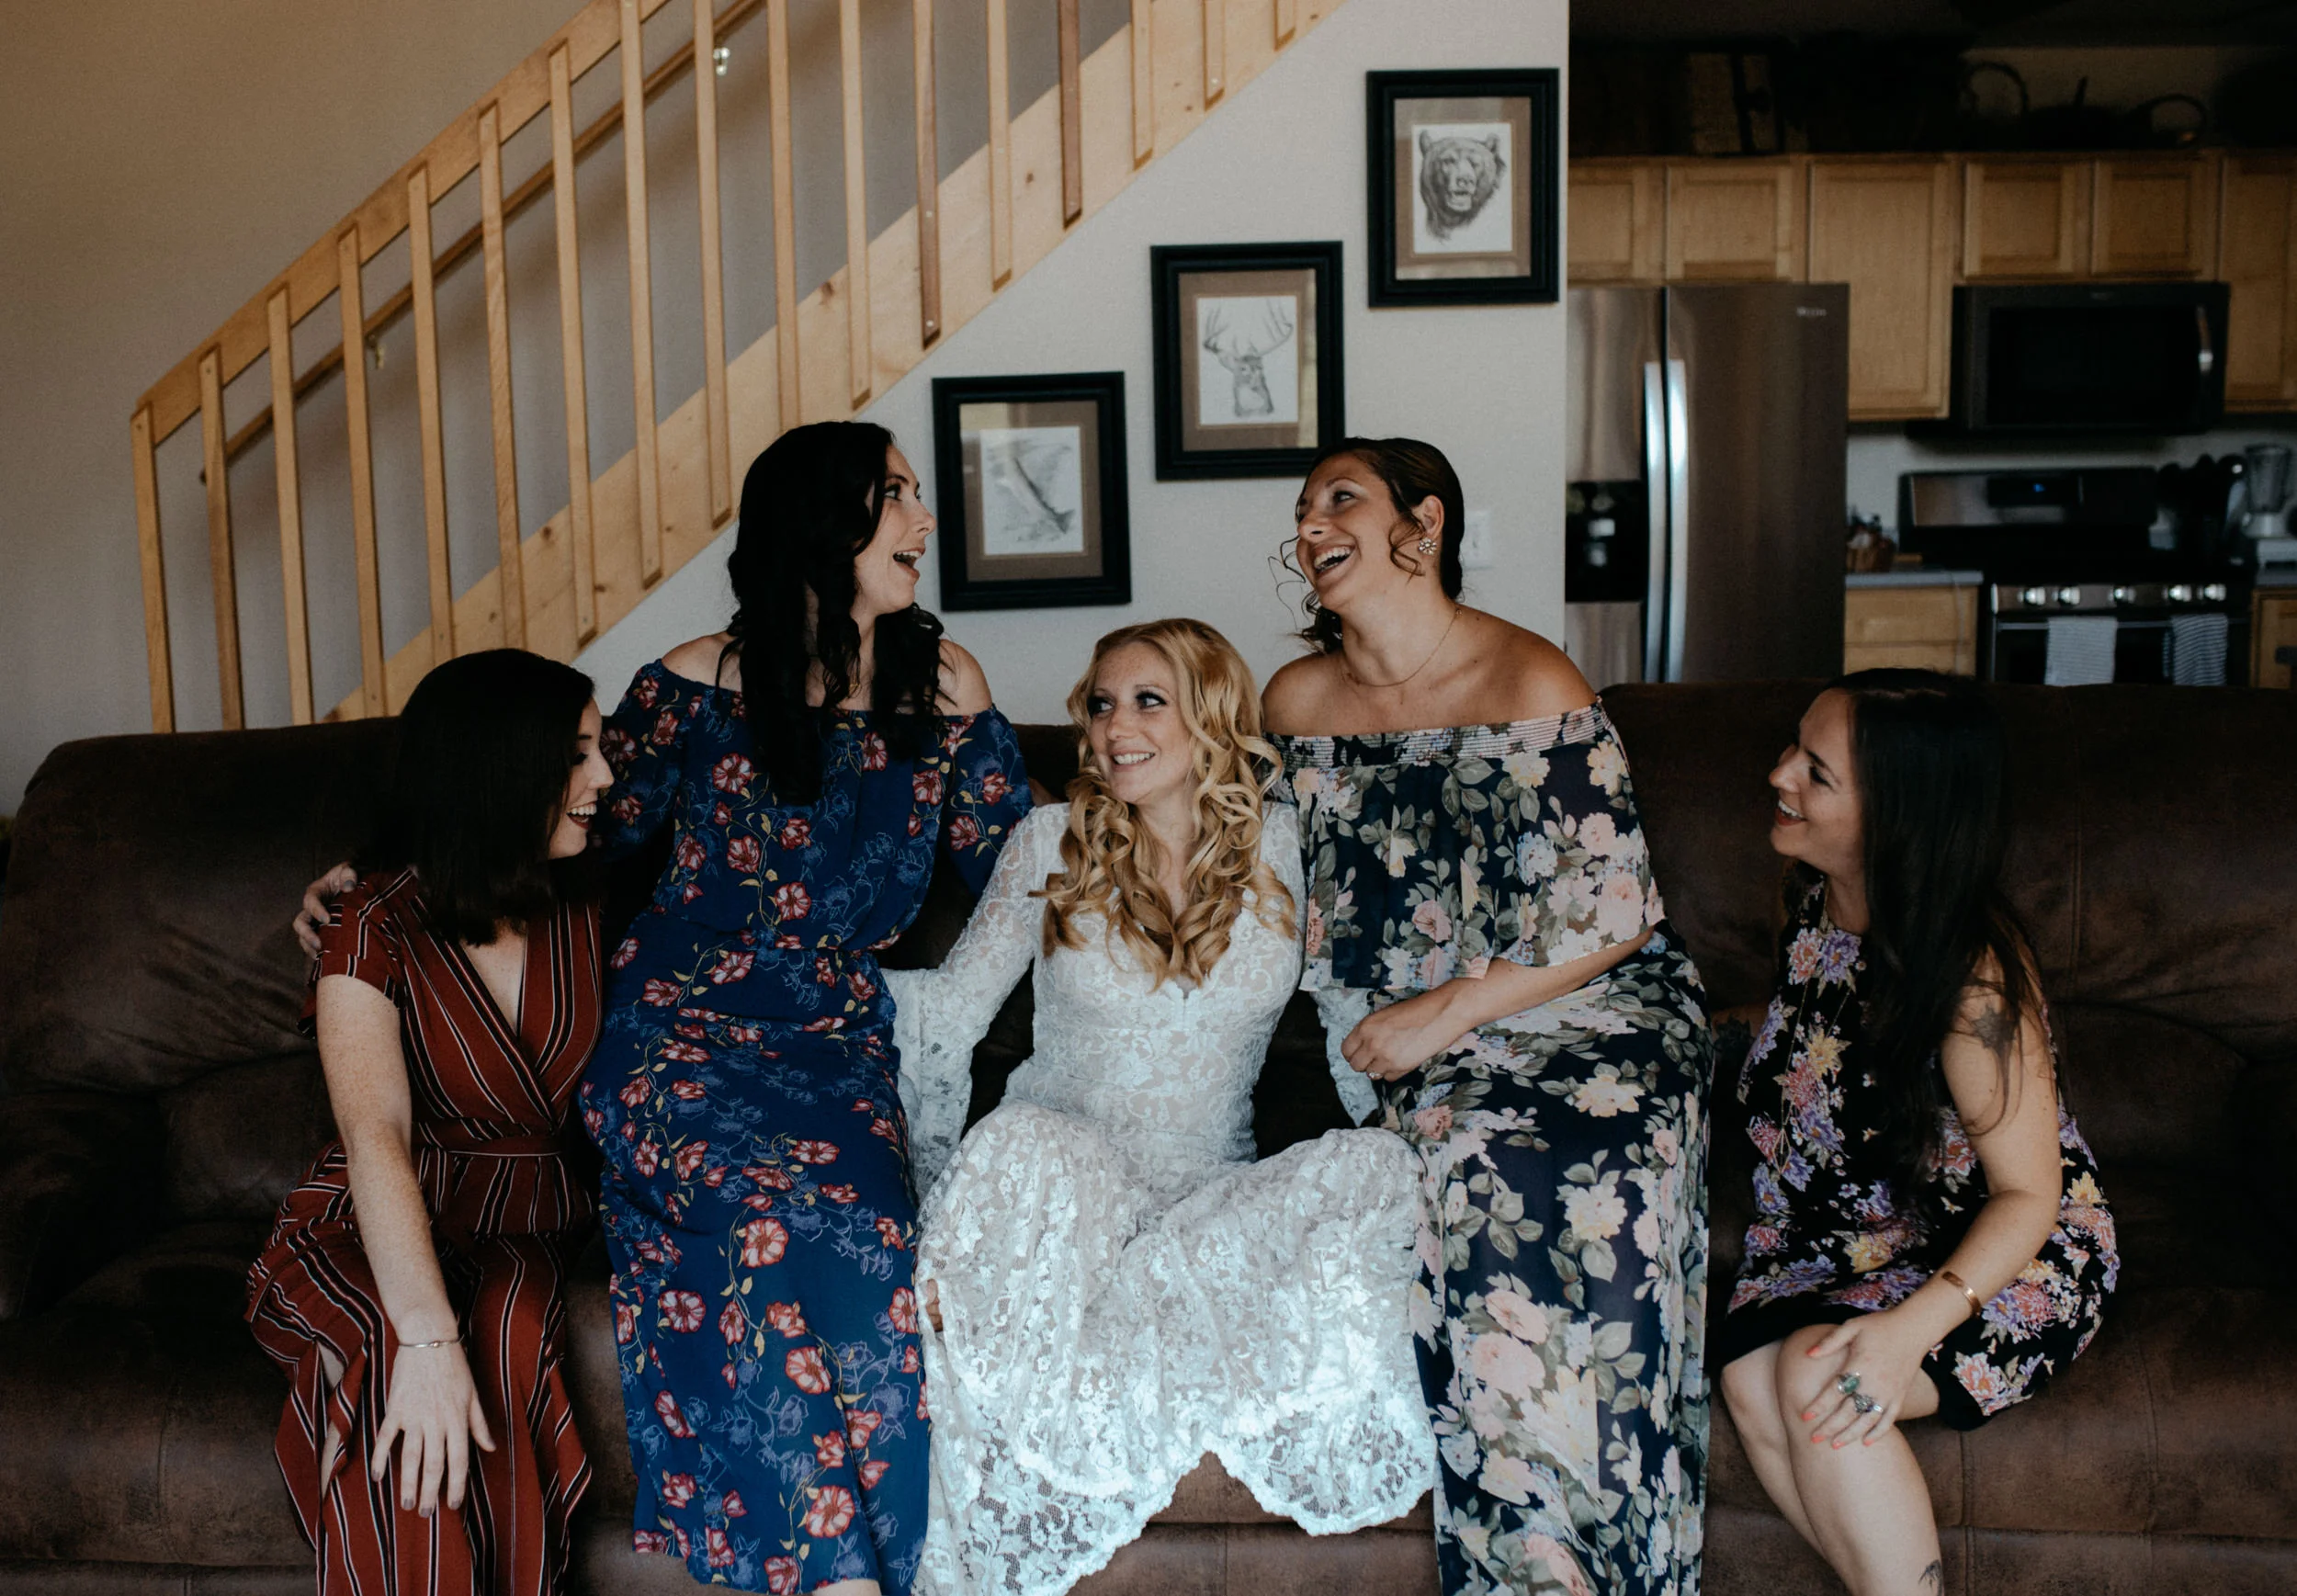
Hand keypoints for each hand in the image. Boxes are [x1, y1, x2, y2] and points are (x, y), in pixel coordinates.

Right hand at [294, 863, 357, 957]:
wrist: (358, 884)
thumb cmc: (352, 875)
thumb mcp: (351, 869)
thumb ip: (349, 874)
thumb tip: (348, 886)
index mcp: (317, 891)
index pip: (310, 900)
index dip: (316, 910)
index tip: (327, 919)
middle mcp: (313, 907)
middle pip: (301, 922)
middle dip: (307, 934)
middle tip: (319, 945)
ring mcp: (316, 920)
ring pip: (304, 936)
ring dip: (310, 947)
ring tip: (321, 958)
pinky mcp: (324, 930)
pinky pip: (316, 942)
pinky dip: (319, 951)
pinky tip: (328, 960)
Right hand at [372, 1340, 495, 1515]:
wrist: (428, 1339)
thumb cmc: (454, 1366)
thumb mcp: (473, 1393)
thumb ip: (479, 1424)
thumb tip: (489, 1448)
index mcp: (458, 1419)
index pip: (459, 1460)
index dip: (456, 1485)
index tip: (453, 1504)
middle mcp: (437, 1421)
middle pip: (433, 1464)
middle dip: (429, 1492)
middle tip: (424, 1512)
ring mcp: (415, 1416)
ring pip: (410, 1457)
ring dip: (407, 1483)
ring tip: (405, 1504)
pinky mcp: (396, 1408)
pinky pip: (386, 1438)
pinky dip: (380, 1457)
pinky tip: (377, 1476)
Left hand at [1340, 990, 1465, 1080]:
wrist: (1441, 1013)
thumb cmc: (1416, 1010)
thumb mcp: (1385, 1015)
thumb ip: (1370, 1031)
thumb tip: (1363, 1047)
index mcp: (1365, 1027)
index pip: (1346, 1050)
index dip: (1353, 1053)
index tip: (1359, 1053)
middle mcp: (1372, 1043)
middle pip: (1356, 1065)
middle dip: (1364, 1063)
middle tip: (1374, 1058)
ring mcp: (1386, 1057)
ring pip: (1371, 1074)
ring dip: (1379, 1068)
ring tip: (1390, 1057)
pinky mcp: (1401, 1068)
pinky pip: (1388, 1078)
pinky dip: (1393, 1072)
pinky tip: (1402, 1060)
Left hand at [1801, 1308, 1934, 1448]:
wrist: (1914, 1329)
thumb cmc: (1879, 1326)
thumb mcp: (1852, 1326)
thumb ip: (1831, 1341)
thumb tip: (1808, 1353)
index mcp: (1860, 1365)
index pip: (1835, 1390)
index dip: (1819, 1405)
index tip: (1804, 1416)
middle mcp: (1875, 1383)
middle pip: (1849, 1411)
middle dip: (1830, 1427)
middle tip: (1813, 1439)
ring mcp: (1889, 1392)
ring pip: (1868, 1420)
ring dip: (1851, 1434)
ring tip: (1835, 1445)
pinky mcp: (1900, 1396)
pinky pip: (1889, 1419)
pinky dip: (1879, 1432)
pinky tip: (1867, 1442)